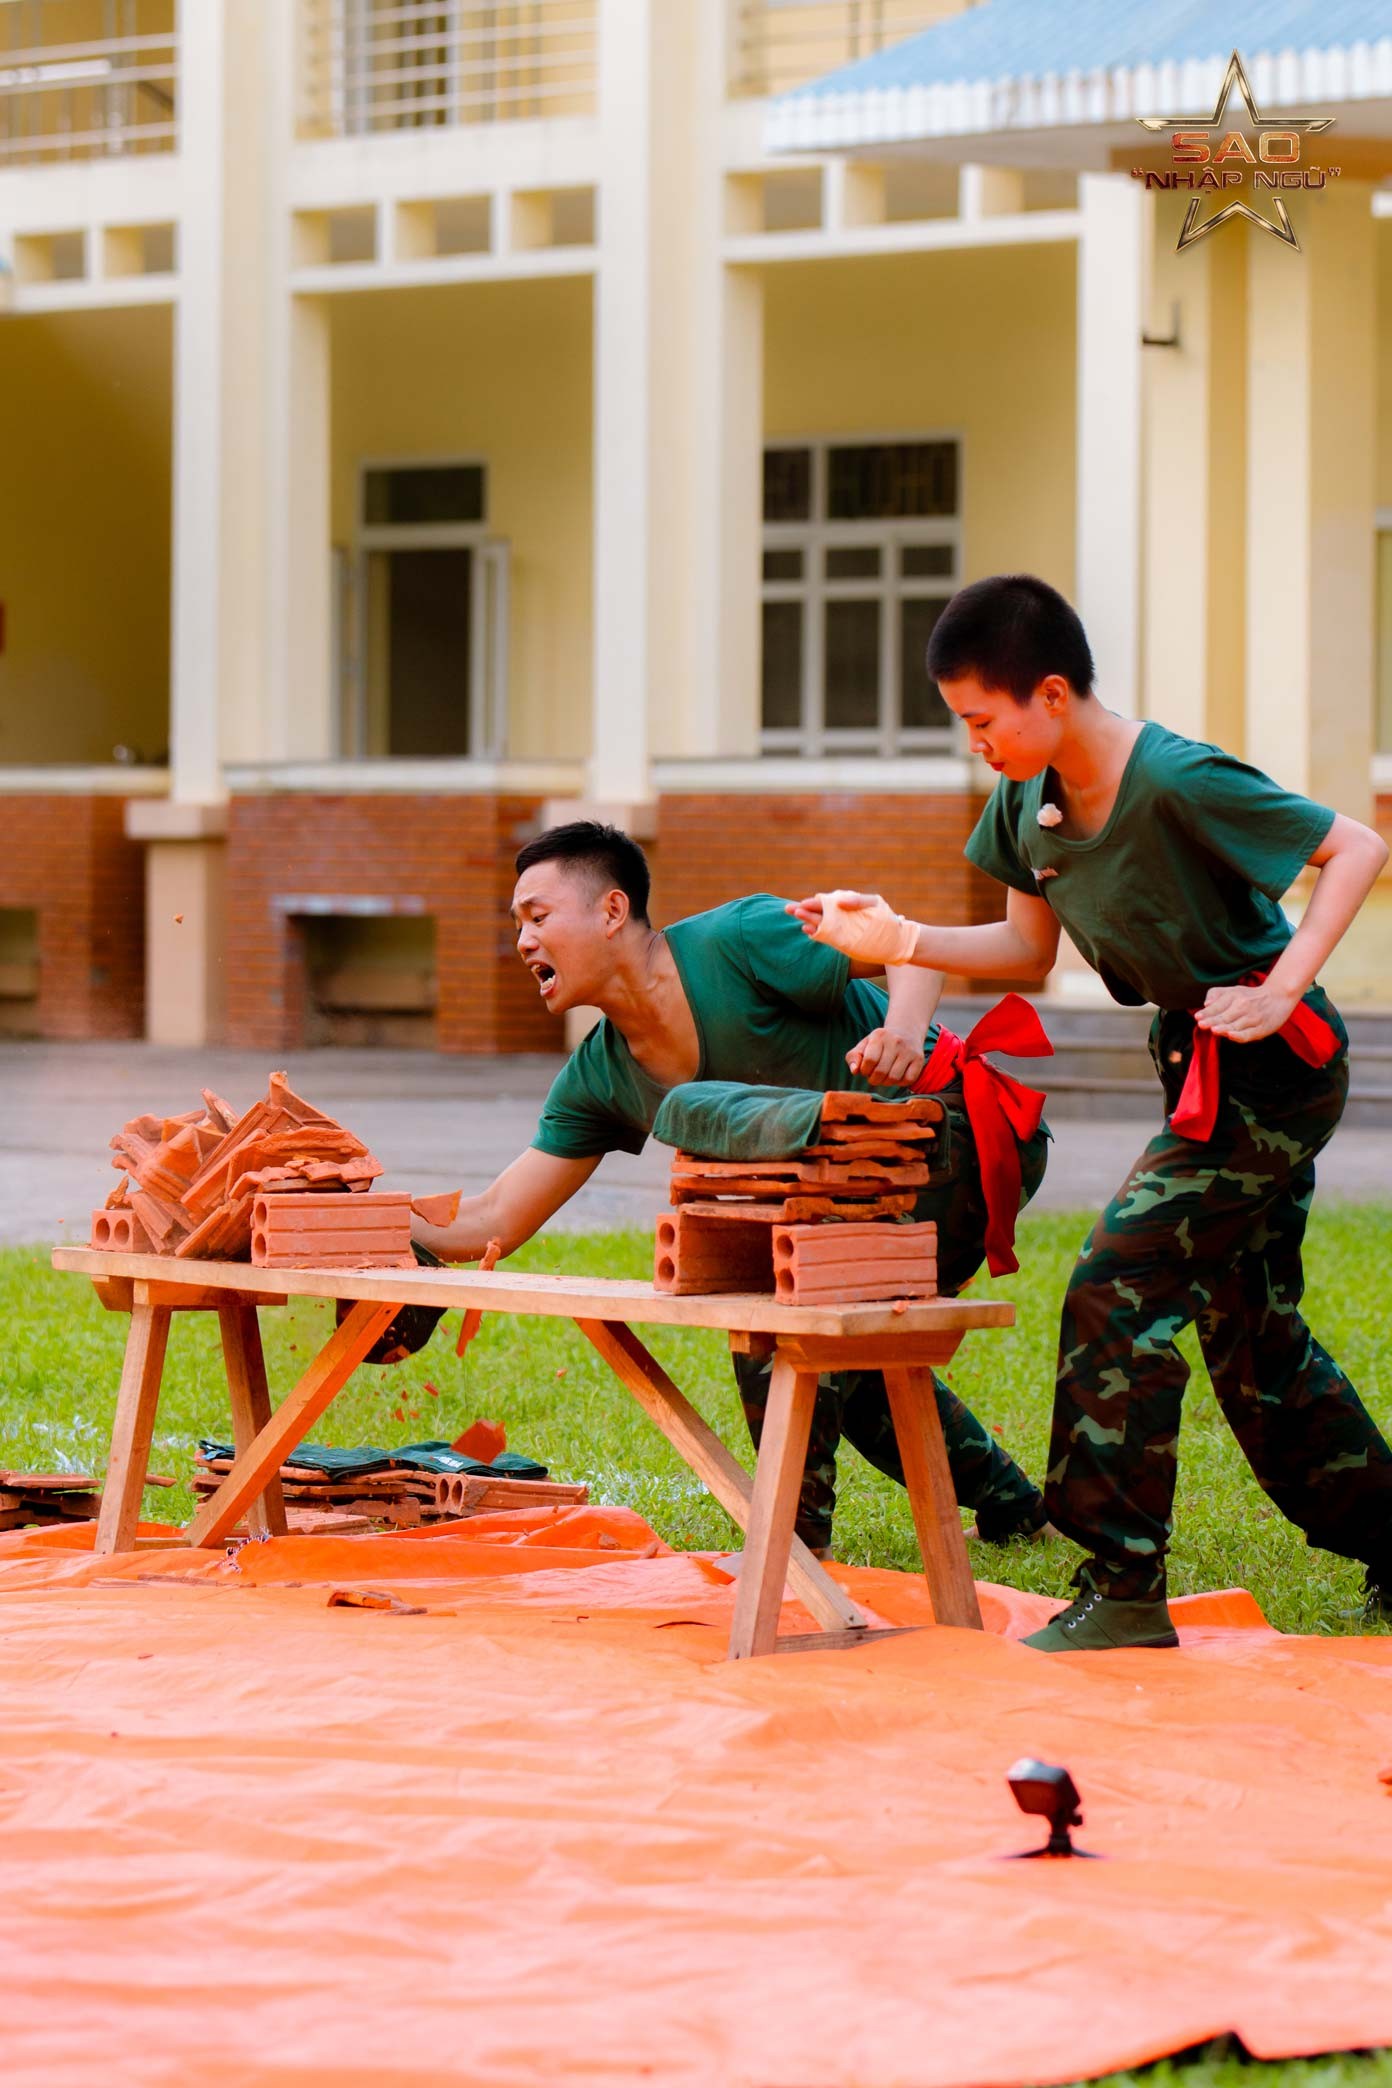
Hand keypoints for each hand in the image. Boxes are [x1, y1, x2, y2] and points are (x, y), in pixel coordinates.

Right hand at [785, 890, 919, 965]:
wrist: (895, 937)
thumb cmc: (885, 917)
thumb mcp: (874, 904)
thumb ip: (858, 901)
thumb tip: (839, 900)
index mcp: (844, 903)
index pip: (825, 902)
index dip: (813, 902)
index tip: (803, 904)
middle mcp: (839, 915)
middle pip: (817, 912)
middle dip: (802, 910)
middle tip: (789, 909)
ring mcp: (840, 928)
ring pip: (819, 923)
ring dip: (808, 921)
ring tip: (797, 918)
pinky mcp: (842, 940)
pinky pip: (827, 936)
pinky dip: (817, 933)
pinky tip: (809, 931)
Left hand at [846, 1026, 926, 1086]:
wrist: (906, 1031)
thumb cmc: (880, 1042)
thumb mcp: (864, 1044)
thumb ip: (853, 1057)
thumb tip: (854, 1071)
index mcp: (879, 1036)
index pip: (869, 1060)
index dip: (865, 1070)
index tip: (865, 1070)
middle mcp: (896, 1041)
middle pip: (881, 1072)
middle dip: (873, 1079)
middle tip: (874, 1076)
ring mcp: (909, 1050)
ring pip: (894, 1078)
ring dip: (886, 1083)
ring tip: (884, 1077)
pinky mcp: (919, 1059)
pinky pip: (908, 1080)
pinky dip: (900, 1083)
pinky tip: (896, 1076)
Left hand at [1194, 979, 1299, 1042]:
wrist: (1279, 997)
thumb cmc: (1250, 996)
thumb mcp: (1233, 990)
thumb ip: (1217, 995)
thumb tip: (1206, 1003)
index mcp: (1234, 996)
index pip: (1218, 1006)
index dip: (1208, 1013)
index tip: (1198, 1017)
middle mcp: (1243, 1006)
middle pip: (1225, 1017)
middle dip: (1213, 1021)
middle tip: (1202, 1025)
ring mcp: (1253, 1018)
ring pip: (1236, 1025)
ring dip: (1224, 1028)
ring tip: (1214, 1030)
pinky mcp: (1261, 1029)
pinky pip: (1248, 1034)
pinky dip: (1239, 1035)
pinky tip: (1231, 1035)